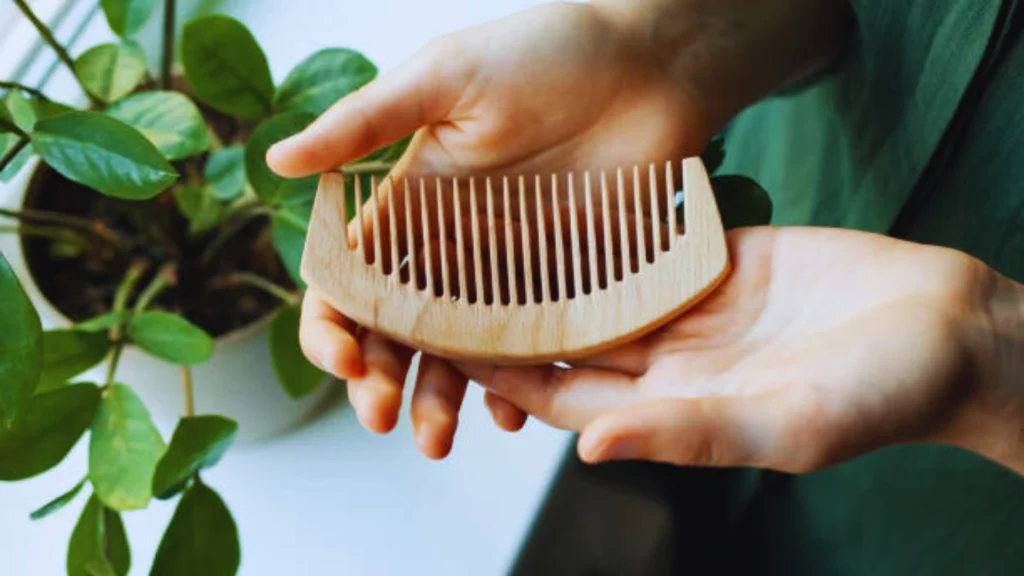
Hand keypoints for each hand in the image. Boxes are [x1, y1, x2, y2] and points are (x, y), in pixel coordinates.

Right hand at [268, 2, 713, 458]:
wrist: (650, 63)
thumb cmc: (545, 52)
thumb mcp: (443, 78)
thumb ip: (365, 124)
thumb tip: (274, 160)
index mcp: (409, 202)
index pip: (351, 275)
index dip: (335, 322)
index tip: (343, 358)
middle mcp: (451, 245)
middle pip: (399, 330)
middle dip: (381, 378)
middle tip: (381, 416)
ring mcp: (509, 271)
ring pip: (458, 353)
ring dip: (440, 399)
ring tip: (435, 441)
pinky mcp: (565, 285)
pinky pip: (531, 350)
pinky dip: (516, 386)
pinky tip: (511, 414)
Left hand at [458, 226, 1017, 472]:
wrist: (944, 325)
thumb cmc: (879, 394)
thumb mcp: (783, 424)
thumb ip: (688, 433)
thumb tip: (593, 447)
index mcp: (672, 408)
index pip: (564, 393)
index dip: (502, 374)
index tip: (438, 348)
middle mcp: (668, 360)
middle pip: (567, 338)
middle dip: (503, 315)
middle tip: (435, 282)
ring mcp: (688, 307)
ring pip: (594, 288)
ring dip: (541, 267)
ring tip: (476, 236)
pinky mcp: (713, 261)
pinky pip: (640, 246)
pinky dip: (597, 230)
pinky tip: (554, 207)